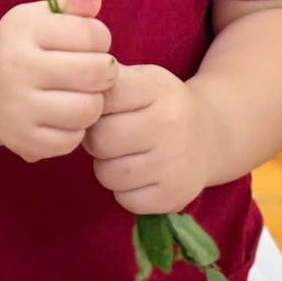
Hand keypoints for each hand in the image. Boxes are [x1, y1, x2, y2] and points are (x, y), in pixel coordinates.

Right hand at [0, 0, 116, 162]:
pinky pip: (72, 140)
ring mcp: (15, 107)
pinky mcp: (21, 140)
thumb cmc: (28, 47)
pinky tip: (64, 117)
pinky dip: (76, 131)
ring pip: (88, 110)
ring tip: (81, 94)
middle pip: (95, 73)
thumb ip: (75, 6)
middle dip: (104, 72)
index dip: (100, 39)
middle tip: (95, 72)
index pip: (92, 34)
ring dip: (93, 103)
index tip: (89, 44)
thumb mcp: (46, 19)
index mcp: (22, 30)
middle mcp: (14, 67)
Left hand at [83, 63, 214, 215]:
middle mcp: (170, 123)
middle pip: (100, 140)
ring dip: (109, 168)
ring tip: (127, 156)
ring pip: (108, 174)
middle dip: (97, 141)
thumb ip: (106, 83)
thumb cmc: (160, 106)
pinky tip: (141, 176)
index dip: (95, 107)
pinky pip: (125, 199)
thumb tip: (68, 94)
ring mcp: (174, 162)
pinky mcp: (173, 194)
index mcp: (158, 88)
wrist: (212, 135)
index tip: (106, 110)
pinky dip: (126, 191)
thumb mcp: (142, 81)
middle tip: (111, 138)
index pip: (103, 98)